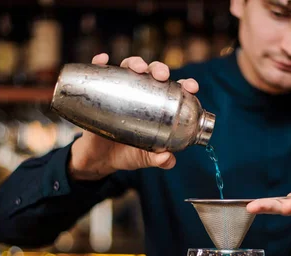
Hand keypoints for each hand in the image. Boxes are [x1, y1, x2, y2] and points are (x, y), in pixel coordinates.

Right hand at [69, 53, 199, 180]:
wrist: (99, 159)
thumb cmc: (127, 154)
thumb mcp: (145, 158)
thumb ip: (158, 160)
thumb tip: (168, 159)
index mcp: (158, 106)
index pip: (175, 90)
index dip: (185, 85)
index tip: (191, 87)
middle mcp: (141, 93)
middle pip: (153, 73)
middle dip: (159, 69)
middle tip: (161, 75)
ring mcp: (120, 90)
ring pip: (129, 68)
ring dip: (135, 62)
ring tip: (137, 68)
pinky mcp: (99, 92)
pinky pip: (99, 73)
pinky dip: (100, 63)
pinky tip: (102, 60)